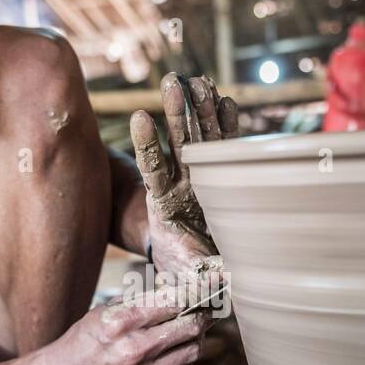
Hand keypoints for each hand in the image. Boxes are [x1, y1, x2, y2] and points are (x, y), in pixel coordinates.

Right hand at [31, 281, 220, 364]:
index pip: (173, 302)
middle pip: (190, 327)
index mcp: (120, 324)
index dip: (193, 294)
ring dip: (194, 338)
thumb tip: (179, 292)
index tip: (203, 290)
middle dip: (200, 315)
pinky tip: (173, 354)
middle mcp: (134, 351)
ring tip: (187, 331)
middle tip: (202, 310)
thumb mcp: (104, 312)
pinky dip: (183, 360)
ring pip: (193, 350)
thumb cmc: (86, 341)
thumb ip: (140, 303)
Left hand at [130, 73, 238, 275]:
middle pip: (177, 145)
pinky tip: (225, 100)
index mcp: (167, 209)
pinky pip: (223, 150)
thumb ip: (194, 282)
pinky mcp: (219, 181)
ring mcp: (200, 182)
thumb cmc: (190, 283)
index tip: (138, 118)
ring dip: (198, 110)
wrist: (202, 281)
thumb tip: (213, 282)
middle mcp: (182, 190)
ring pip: (200, 140)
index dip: (147, 146)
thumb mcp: (187, 285)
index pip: (153, 172)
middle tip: (172, 81)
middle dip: (176, 114)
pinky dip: (226, 126)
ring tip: (195, 79)